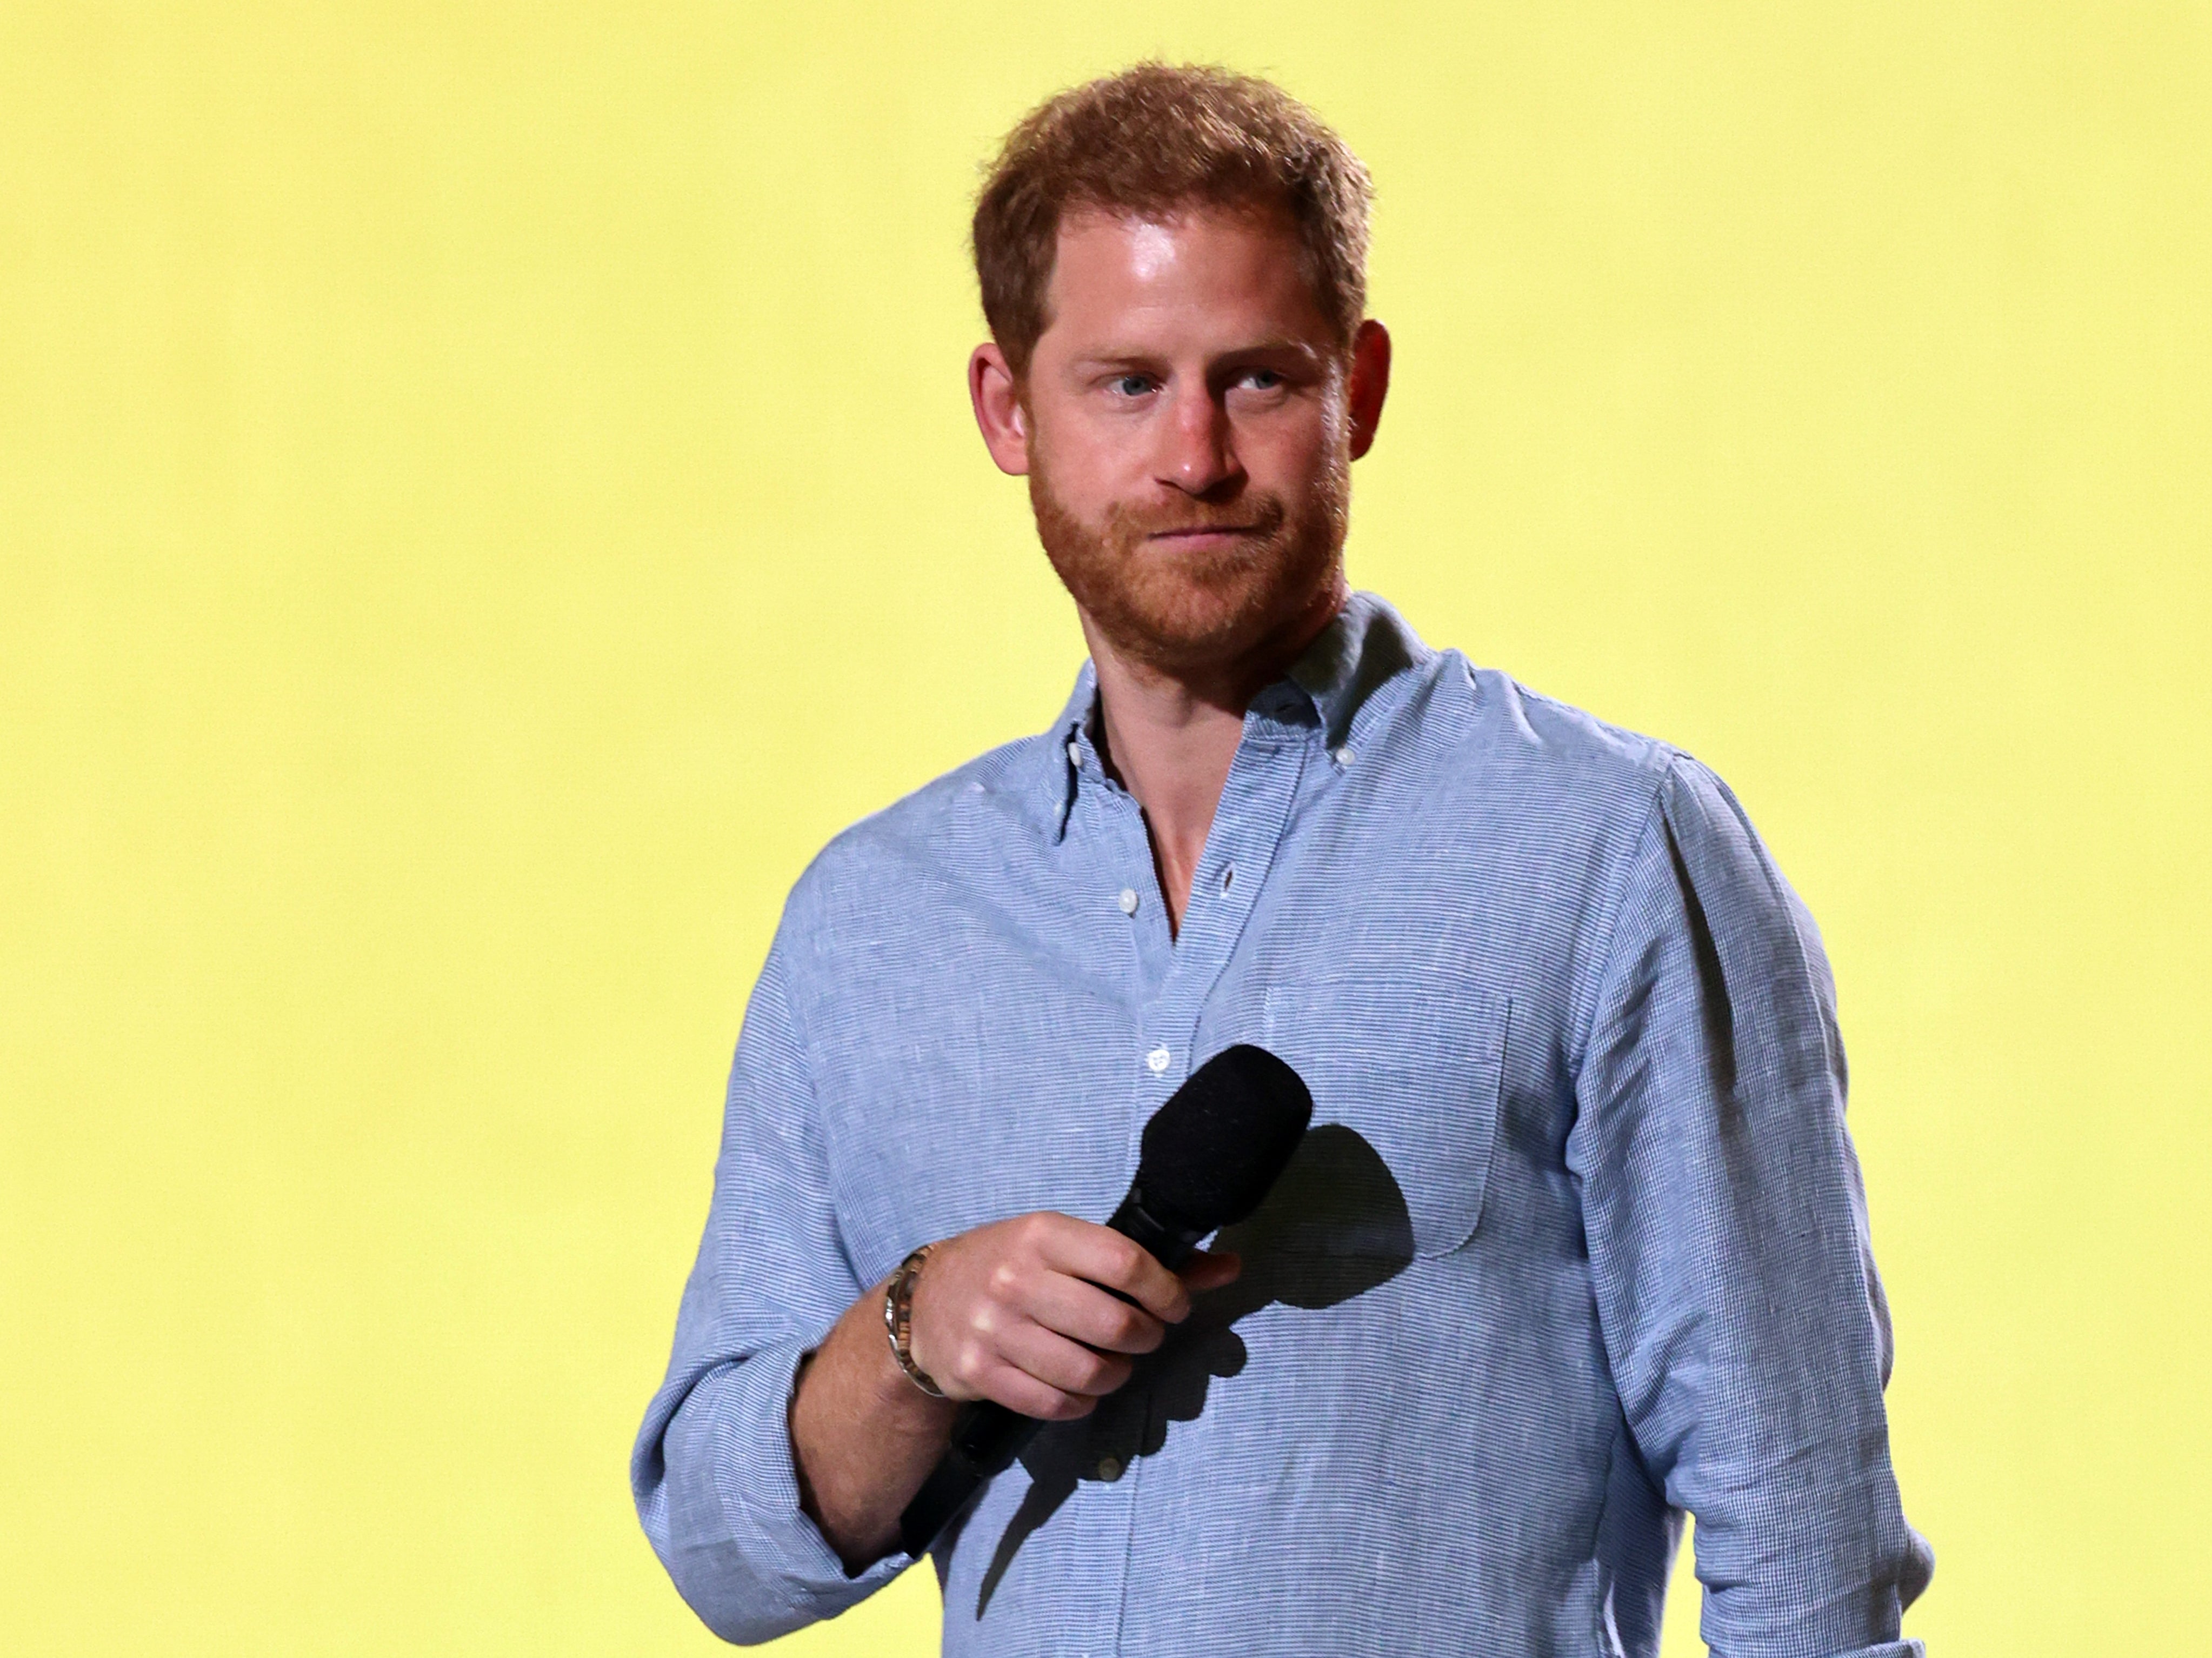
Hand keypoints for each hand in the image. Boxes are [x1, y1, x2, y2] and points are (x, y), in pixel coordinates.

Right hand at [905, 1212, 1240, 1419]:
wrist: (925, 1302)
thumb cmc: (1012, 1265)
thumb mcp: (1067, 1245)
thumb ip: (1147, 1258)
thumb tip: (1230, 1267)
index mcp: (1042, 1234)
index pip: (1126, 1263)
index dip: (1166, 1292)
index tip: (1172, 1306)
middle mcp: (1015, 1278)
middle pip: (1114, 1325)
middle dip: (1145, 1339)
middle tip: (1142, 1337)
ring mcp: (995, 1328)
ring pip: (1088, 1372)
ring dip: (1116, 1376)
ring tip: (1112, 1364)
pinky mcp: (980, 1372)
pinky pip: (1055, 1404)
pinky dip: (1080, 1404)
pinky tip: (1080, 1388)